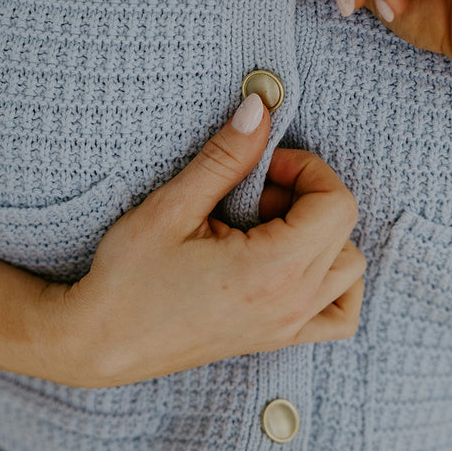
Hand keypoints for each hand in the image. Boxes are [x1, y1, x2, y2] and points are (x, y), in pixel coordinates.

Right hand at [44, 94, 365, 386]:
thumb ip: (226, 157)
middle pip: (346, 230)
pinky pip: (340, 315)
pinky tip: (293, 263)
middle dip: (308, 195)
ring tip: (270, 227)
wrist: (101, 342)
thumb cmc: (128, 277)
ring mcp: (288, 328)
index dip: (307, 170)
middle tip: (255, 192)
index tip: (263, 167)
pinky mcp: (277, 339)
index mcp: (271, 271)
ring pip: (350, 270)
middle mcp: (291, 305)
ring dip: (324, 236)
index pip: (337, 204)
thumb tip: (262, 108)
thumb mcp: (172, 207)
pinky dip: (334, 284)